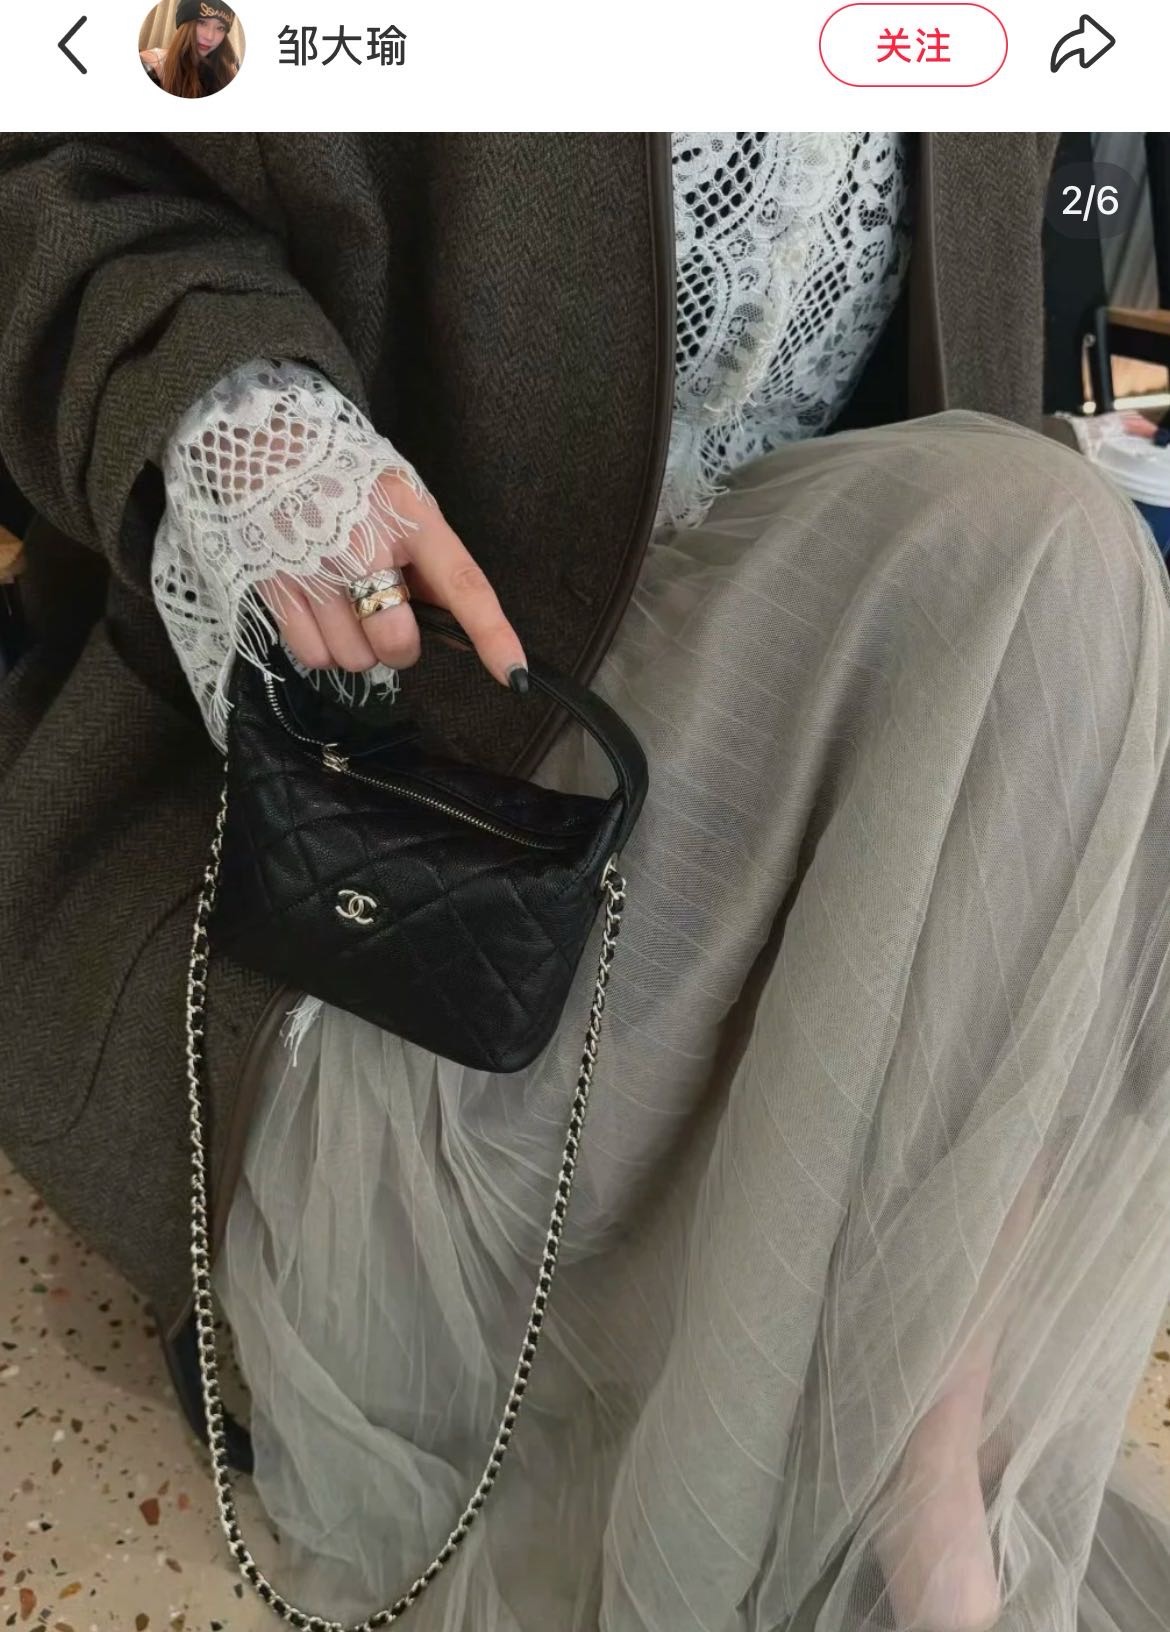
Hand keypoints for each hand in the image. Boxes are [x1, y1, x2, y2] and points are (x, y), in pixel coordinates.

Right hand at [257, 468, 527, 689]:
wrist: (264, 445)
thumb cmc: (349, 480)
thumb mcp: (403, 502)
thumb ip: (430, 560)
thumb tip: (455, 623)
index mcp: (411, 518)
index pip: (462, 584)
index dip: (492, 634)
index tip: (516, 674)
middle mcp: (363, 543)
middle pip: (397, 642)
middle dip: (400, 645)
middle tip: (387, 615)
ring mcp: (315, 569)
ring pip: (354, 659)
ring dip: (358, 647)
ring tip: (345, 605)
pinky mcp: (276, 587)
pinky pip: (314, 656)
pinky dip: (323, 649)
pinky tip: (321, 614)